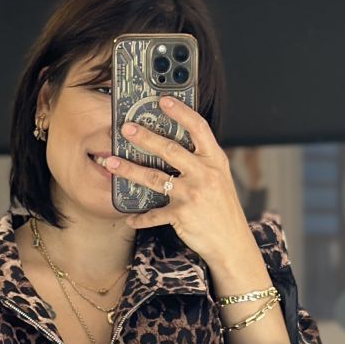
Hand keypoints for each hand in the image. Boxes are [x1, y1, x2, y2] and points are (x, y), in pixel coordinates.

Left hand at [102, 95, 258, 267]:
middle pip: (170, 150)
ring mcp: (192, 194)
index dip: (180, 112)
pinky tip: (130, 217)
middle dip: (145, 137)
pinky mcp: (181, 215)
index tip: (163, 100)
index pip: (198, 128)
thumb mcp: (219, 178)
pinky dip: (140, 217)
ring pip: (155, 178)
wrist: (232, 242)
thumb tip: (174, 145)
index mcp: (214, 160)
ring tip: (112, 163)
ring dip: (130, 170)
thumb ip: (201, 161)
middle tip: (126, 129)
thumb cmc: (223, 209)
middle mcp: (204, 174)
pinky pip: (154, 214)